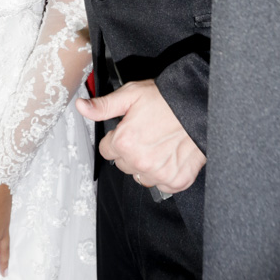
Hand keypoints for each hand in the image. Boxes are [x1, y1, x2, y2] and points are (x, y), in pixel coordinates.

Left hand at [76, 79, 205, 192]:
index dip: (116, 138)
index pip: (106, 150)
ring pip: (140, 176)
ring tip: (158, 145)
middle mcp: (139, 161)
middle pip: (123, 164)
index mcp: (124, 142)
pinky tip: (170, 155)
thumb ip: (103, 105)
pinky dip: (164, 173)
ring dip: (145, 165)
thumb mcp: (130, 94)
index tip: (128, 130)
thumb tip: (81, 106)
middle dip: (130, 151)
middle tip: (146, 135)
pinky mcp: (176, 181)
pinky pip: (161, 184)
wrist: (199, 106)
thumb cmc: (165, 99)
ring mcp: (158, 174)